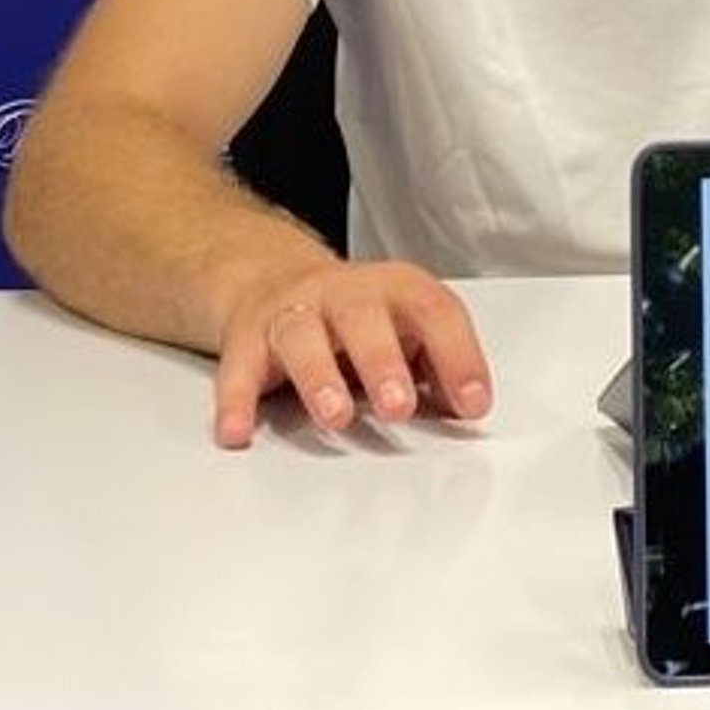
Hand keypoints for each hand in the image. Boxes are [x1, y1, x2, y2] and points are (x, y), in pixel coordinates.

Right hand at [213, 260, 493, 447]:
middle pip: (364, 318)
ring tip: (336, 416)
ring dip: (319, 376)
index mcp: (396, 289)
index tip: (473, 404)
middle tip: (399, 406)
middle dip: (383, 362)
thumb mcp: (405, 327)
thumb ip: (437, 365)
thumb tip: (467, 407)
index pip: (435, 311)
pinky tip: (239, 431)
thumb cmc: (356, 316)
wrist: (272, 279)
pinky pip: (238, 368)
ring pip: (303, 336)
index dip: (458, 356)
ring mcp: (294, 311)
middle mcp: (345, 293)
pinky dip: (236, 401)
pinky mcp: (247, 338)